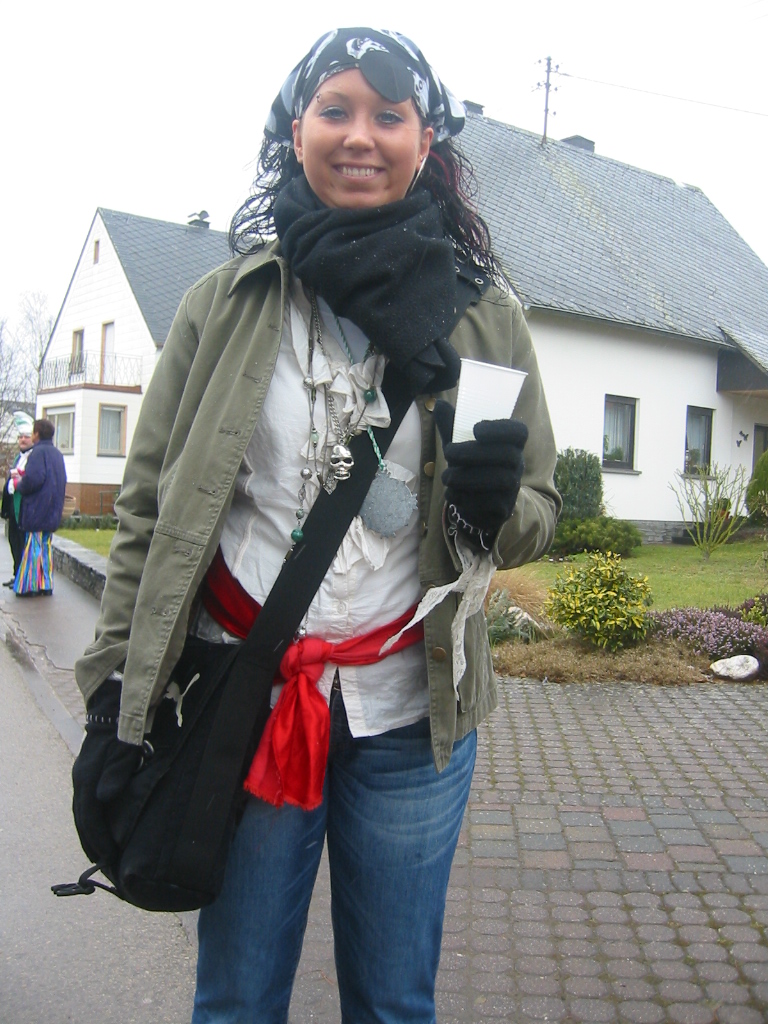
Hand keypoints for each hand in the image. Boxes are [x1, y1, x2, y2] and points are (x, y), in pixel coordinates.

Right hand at [72, 678, 142, 865]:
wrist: (113, 704)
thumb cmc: (124, 728)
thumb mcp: (125, 748)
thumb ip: (117, 772)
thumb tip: (103, 799)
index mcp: (88, 779)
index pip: (91, 818)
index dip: (100, 841)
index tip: (110, 859)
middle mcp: (81, 780)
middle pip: (83, 820)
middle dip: (93, 843)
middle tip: (105, 864)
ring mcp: (82, 775)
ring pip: (81, 812)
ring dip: (89, 834)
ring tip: (100, 852)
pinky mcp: (87, 771)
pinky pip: (85, 803)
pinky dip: (90, 820)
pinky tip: (98, 827)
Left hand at [433, 399, 527, 539]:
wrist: (478, 505)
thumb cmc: (470, 466)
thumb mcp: (460, 445)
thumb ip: (451, 426)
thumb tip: (439, 404)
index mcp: (511, 444)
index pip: (519, 432)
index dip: (500, 429)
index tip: (475, 429)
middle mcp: (517, 465)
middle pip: (507, 455)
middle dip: (473, 453)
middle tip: (448, 453)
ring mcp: (512, 488)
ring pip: (498, 480)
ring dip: (466, 476)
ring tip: (447, 476)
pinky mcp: (502, 508)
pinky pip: (488, 502)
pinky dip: (465, 497)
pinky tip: (453, 493)